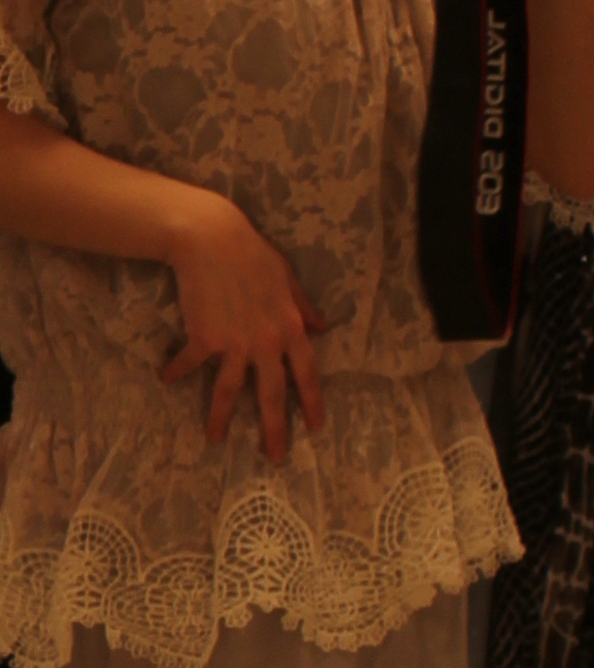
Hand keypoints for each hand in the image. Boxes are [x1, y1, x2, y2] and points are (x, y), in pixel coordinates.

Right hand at [162, 194, 325, 459]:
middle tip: (273, 458)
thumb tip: (322, 327)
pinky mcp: (203, 338)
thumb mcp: (286, 277)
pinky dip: (177, 370)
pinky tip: (168, 378)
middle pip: (272, 395)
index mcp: (291, 327)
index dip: (312, 402)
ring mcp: (234, 343)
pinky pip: (191, 363)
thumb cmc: (252, 253)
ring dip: (219, 418)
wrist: (211, 239)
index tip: (316, 428)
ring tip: (213, 439)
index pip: (307, 373)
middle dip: (273, 429)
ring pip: (228, 392)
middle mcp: (266, 341)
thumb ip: (303, 305)